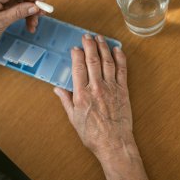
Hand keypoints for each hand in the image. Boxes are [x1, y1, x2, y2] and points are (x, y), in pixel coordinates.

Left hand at [0, 0, 44, 51]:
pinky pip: (20, 5)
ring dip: (31, 11)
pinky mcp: (4, 4)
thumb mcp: (0, 22)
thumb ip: (18, 13)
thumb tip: (34, 7)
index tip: (42, 1)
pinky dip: (27, 14)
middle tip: (42, 14)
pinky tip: (29, 25)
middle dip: (34, 2)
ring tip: (33, 24)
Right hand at [54, 34, 153, 179]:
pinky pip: (122, 70)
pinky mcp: (123, 90)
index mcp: (82, 94)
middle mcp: (96, 88)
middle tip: (87, 36)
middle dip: (89, 45)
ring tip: (100, 37)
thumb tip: (57, 89)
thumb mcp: (73, 119)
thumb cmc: (93, 134)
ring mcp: (111, 88)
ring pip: (107, 62)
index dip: (77, 55)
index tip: (75, 48)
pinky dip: (120, 58)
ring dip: (103, 47)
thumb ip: (66, 101)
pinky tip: (117, 50)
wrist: (114, 143)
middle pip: (92, 61)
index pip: (78, 68)